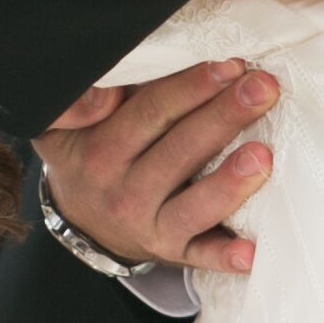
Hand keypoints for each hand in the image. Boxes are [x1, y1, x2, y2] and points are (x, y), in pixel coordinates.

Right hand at [34, 58, 278, 278]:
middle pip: (181, 151)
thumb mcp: (59, 126)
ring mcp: (151, 227)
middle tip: (264, 88)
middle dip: (225, 117)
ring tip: (263, 156)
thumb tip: (103, 95)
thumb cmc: (86, 155)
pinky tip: (252, 251)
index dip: (191, 88)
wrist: (81, 218)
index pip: (151, 113)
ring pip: (194, 207)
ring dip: (230, 184)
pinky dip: (225, 256)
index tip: (228, 65)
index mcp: (102, 152)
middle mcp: (126, 192)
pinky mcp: (173, 252)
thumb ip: (74, 104)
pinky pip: (200, 257)